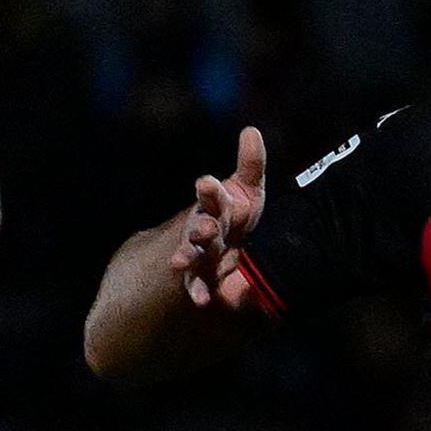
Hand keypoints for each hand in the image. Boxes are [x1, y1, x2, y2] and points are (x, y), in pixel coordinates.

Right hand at [169, 127, 272, 309]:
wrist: (233, 252)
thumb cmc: (238, 216)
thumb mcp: (249, 192)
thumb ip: (251, 165)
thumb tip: (251, 130)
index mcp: (217, 206)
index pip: (213, 195)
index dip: (210, 190)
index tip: (206, 183)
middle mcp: (205, 228)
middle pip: (200, 225)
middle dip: (200, 226)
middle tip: (204, 228)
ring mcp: (200, 254)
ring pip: (190, 254)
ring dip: (186, 256)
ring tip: (179, 262)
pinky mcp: (202, 279)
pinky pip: (197, 286)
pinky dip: (197, 292)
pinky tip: (202, 300)